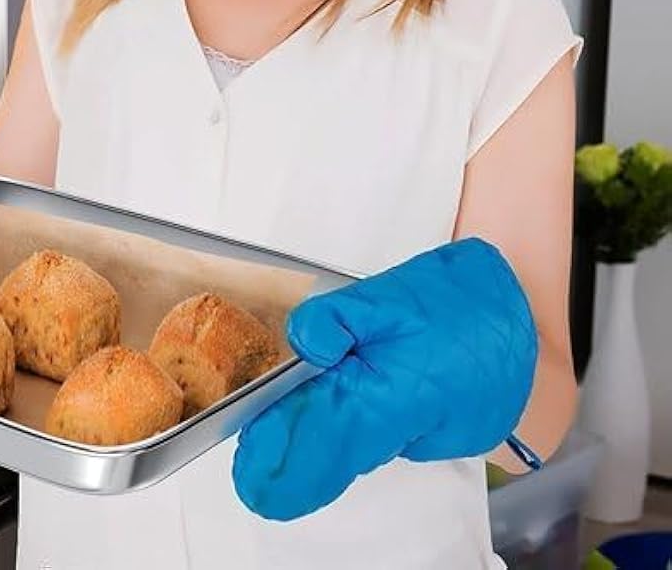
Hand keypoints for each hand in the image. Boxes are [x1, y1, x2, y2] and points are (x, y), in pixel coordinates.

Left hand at [231, 237, 537, 520]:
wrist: (522, 311)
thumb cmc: (459, 302)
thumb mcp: (388, 295)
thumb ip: (338, 318)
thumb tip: (302, 342)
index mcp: (387, 400)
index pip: (323, 445)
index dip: (284, 462)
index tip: (252, 480)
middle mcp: (407, 430)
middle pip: (337, 453)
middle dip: (294, 461)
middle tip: (254, 476)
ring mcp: (430, 436)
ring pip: (362, 446)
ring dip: (325, 440)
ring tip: (282, 440)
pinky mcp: (443, 432)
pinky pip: (388, 436)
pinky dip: (362, 428)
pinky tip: (347, 408)